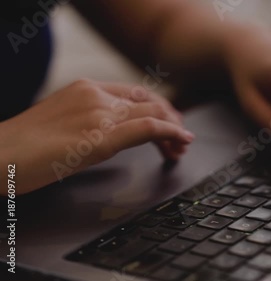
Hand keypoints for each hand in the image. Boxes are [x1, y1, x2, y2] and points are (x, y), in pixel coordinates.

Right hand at [0, 79, 193, 194]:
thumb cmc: (23, 146)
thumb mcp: (64, 123)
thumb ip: (91, 121)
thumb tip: (115, 133)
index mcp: (85, 89)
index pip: (134, 94)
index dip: (157, 108)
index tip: (168, 123)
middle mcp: (95, 95)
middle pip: (148, 102)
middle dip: (170, 119)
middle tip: (180, 138)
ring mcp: (98, 114)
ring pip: (153, 113)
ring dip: (174, 129)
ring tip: (181, 145)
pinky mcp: (100, 137)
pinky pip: (146, 128)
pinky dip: (169, 132)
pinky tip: (178, 140)